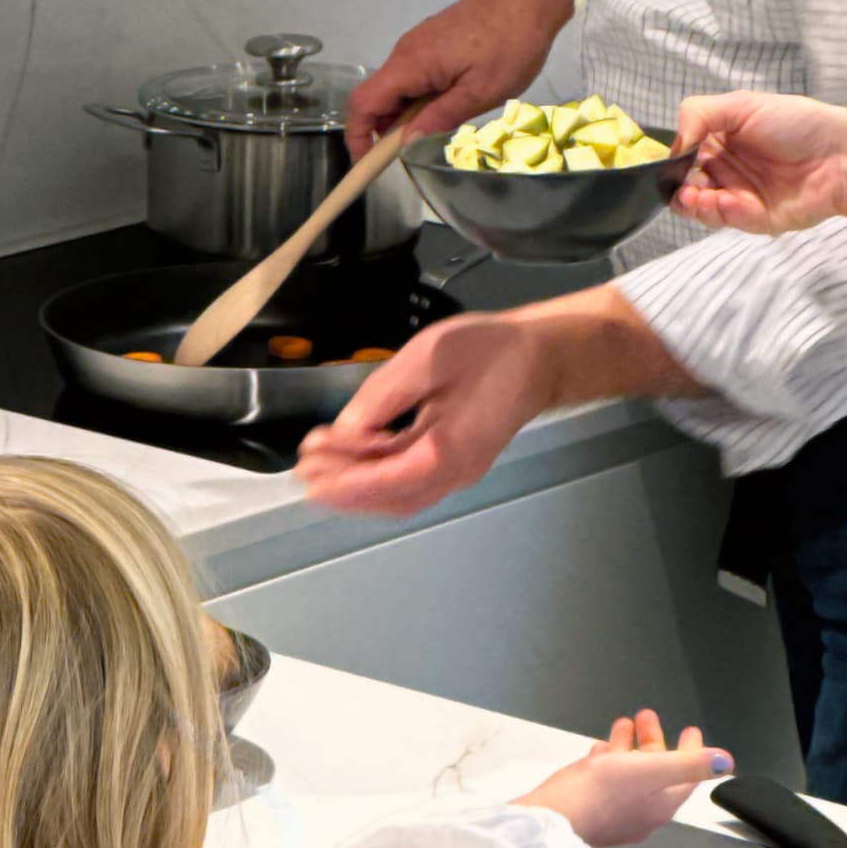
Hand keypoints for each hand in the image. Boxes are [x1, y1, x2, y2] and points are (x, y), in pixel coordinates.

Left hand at [296, 313, 557, 516]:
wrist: (542, 356)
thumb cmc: (491, 350)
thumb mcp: (430, 357)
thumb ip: (384, 394)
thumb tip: (346, 429)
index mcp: (449, 450)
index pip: (387, 481)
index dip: (344, 481)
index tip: (310, 472)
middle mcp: (454, 473)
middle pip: (390, 497)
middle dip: (343, 487)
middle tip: (304, 466)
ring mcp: (458, 472)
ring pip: (399, 495)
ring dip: (357, 485)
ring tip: (319, 463)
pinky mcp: (456, 462)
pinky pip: (410, 482)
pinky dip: (377, 476)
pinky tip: (355, 456)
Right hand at [347, 0, 575, 155]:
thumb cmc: (511, 42)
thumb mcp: (480, 92)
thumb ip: (440, 118)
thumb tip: (406, 142)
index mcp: (410, 64)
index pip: (363, 103)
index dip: (357, 136)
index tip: (367, 164)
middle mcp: (407, 51)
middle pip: (379, 97)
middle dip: (388, 130)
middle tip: (418, 150)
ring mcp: (421, 43)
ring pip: (400, 87)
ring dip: (410, 113)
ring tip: (447, 124)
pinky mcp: (436, 40)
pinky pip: (416, 74)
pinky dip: (423, 96)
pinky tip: (455, 102)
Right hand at [522, 710, 733, 847]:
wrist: (551, 819)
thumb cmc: (601, 794)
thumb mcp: (649, 771)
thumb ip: (687, 764)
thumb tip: (725, 762)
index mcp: (659, 806)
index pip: (685, 778)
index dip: (692, 753)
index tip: (691, 730)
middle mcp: (640, 811)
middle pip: (656, 771)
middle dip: (655, 741)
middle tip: (649, 716)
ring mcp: (614, 811)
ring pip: (630, 772)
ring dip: (631, 746)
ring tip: (626, 723)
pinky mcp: (591, 807)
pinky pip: (607, 778)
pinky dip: (610, 759)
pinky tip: (602, 747)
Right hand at [672, 90, 846, 236]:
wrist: (842, 154)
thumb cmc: (797, 123)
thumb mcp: (741, 104)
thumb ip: (698, 115)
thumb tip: (673, 144)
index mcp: (721, 141)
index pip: (684, 157)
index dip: (673, 163)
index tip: (669, 166)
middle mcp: (728, 170)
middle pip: (688, 187)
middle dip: (681, 190)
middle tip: (684, 188)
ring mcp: (742, 196)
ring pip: (704, 209)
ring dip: (696, 205)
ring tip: (698, 198)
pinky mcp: (758, 219)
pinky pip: (731, 220)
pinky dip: (723, 212)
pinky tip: (728, 201)